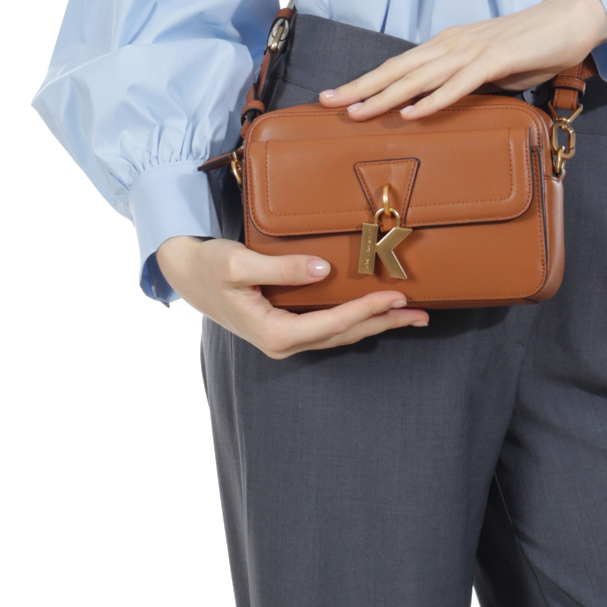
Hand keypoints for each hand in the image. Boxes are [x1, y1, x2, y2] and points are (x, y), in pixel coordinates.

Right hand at [155, 235, 428, 357]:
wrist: (186, 272)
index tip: (395, 297)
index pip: (331, 323)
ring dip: (376, 324)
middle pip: (343, 334)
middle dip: (383, 323)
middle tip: (421, 315)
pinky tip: (376, 312)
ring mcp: (285, 337)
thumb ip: (283, 269)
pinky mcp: (286, 326)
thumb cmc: (210, 267)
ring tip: (410, 316)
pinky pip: (329, 326)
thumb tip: (323, 270)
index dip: (366, 310)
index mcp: (274, 333)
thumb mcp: (241, 265)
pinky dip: (356, 319)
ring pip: (340, 334)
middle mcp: (283, 342)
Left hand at [318, 0, 606, 121]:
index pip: (398, 66)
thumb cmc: (533, 46)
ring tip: (357, 112)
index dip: (365, 81)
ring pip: (420, 76)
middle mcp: (452, 44)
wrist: (571, 20)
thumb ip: (464, 85)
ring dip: (386, 96)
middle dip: (360, 86)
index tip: (336, 97)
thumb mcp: (490, 71)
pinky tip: (412, 112)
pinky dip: (433, 99)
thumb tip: (443, 106)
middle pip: (398, 69)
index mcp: (447, 45)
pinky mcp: (496, 59)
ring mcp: (473, 50)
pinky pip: (459, 83)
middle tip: (326, 102)